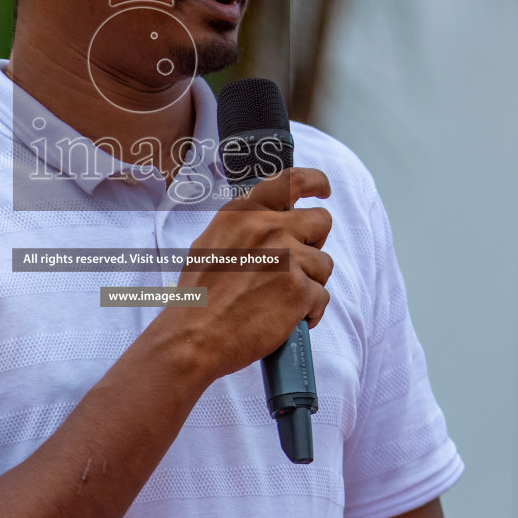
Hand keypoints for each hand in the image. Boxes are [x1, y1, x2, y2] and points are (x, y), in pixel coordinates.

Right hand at [163, 167, 333, 381]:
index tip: (322, 189)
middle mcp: (268, 228)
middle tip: (296, 263)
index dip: (314, 182)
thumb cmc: (199, 297)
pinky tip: (284, 318)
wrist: (194, 337)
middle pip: (321, 221)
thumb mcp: (211, 243)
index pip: (291, 180)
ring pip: (324, 264)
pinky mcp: (299, 290)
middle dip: (315, 242)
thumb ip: (246, 227)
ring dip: (310, 282)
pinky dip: (309, 311)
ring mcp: (287, 258)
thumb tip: (273, 222)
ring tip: (281, 299)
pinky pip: (322, 296)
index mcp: (244, 213)